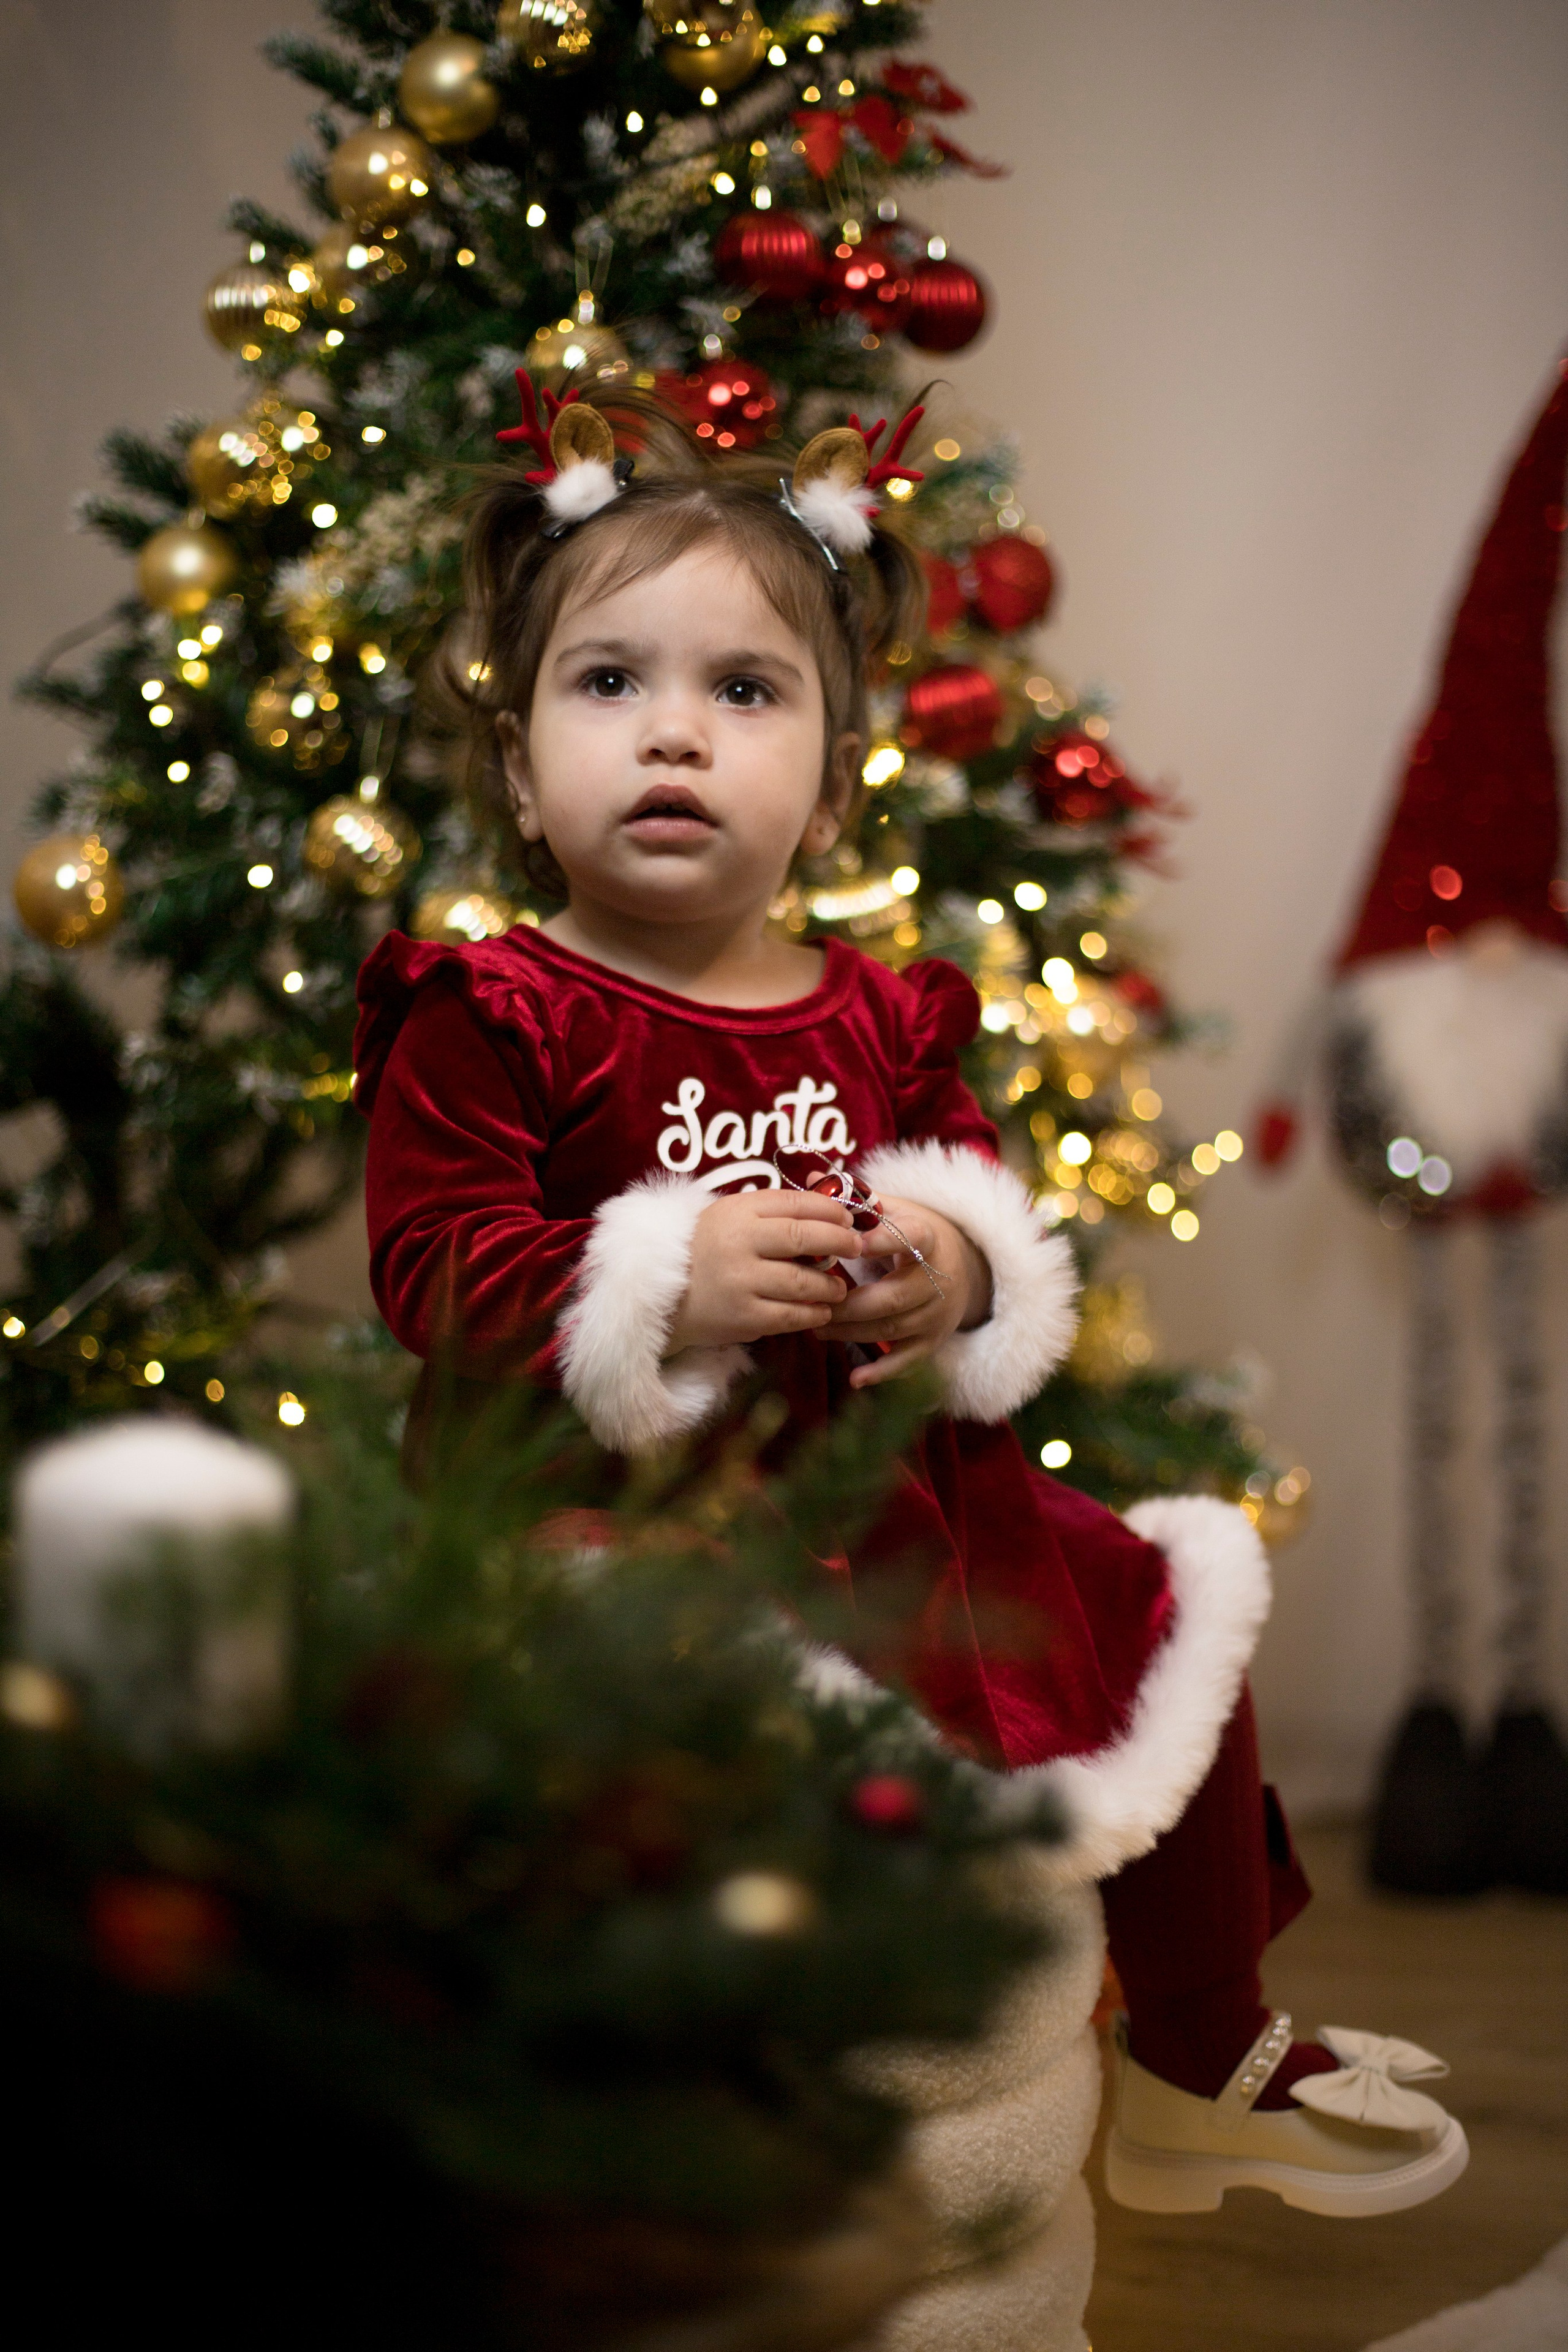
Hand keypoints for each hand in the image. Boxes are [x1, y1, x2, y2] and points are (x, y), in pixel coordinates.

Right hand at [664, 1189, 862, 1354]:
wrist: (662, 1297)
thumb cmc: (706, 1251)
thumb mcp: (731, 1217)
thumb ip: (773, 1210)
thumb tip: (832, 1205)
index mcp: (737, 1211)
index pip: (795, 1203)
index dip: (831, 1209)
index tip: (849, 1217)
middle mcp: (739, 1242)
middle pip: (804, 1237)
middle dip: (840, 1241)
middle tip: (857, 1247)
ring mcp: (741, 1281)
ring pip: (804, 1281)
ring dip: (831, 1285)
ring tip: (838, 1287)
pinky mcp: (743, 1317)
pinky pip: (792, 1316)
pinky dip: (814, 1314)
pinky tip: (821, 1311)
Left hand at [818, 1196, 991, 1387]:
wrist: (960, 1264)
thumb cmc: (911, 1233)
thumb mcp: (892, 1208)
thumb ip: (854, 1198)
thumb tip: (812, 1178)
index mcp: (927, 1238)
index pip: (909, 1238)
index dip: (883, 1241)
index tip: (850, 1242)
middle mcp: (937, 1278)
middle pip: (893, 1296)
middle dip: (849, 1303)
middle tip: (813, 1302)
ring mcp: (937, 1313)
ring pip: (893, 1329)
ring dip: (852, 1332)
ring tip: (815, 1327)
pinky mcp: (933, 1340)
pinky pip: (909, 1361)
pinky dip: (883, 1372)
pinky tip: (856, 1379)